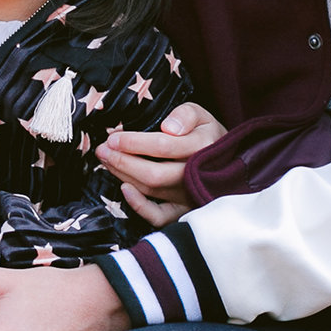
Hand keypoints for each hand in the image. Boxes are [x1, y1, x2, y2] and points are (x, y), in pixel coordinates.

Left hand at [97, 102, 224, 215]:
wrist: (227, 162)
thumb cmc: (206, 136)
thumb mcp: (201, 115)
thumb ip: (185, 114)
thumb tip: (168, 127)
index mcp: (202, 147)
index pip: (163, 146)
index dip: (133, 143)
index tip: (113, 137)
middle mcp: (196, 174)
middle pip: (153, 173)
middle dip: (122, 161)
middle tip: (103, 149)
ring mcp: (189, 195)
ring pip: (151, 190)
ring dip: (124, 175)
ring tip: (107, 160)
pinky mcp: (183, 210)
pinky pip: (160, 216)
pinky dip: (140, 207)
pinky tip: (124, 189)